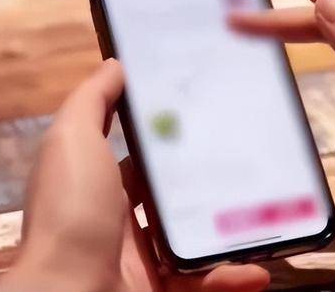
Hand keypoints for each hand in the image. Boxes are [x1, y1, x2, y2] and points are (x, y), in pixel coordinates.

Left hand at [0, 59, 269, 291]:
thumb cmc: (69, 212)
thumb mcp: (72, 140)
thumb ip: (92, 100)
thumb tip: (117, 64)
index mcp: (97, 182)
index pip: (138, 153)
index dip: (169, 135)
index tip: (208, 115)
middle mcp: (118, 219)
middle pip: (172, 193)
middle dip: (208, 178)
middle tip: (248, 159)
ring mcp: (141, 256)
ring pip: (194, 236)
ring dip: (229, 227)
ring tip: (265, 212)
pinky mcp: (162, 287)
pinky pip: (204, 279)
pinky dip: (231, 274)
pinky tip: (257, 267)